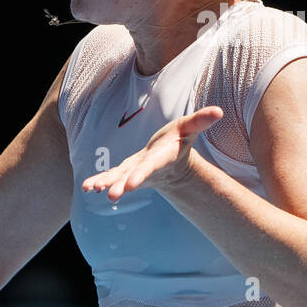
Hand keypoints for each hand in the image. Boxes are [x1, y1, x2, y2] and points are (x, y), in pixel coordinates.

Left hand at [81, 107, 221, 202]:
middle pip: (133, 177)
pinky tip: (87, 187)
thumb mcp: (189, 128)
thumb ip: (201, 121)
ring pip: (118, 180)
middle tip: (112, 196)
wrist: (171, 161)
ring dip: (106, 184)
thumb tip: (219, 111)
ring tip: (92, 188)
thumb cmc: (178, 140)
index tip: (130, 185)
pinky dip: (99, 181)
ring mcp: (134, 172)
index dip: (141, 175)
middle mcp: (146, 168)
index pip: (150, 167)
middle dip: (122, 186)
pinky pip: (110, 177)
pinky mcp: (123, 172)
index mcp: (161, 158)